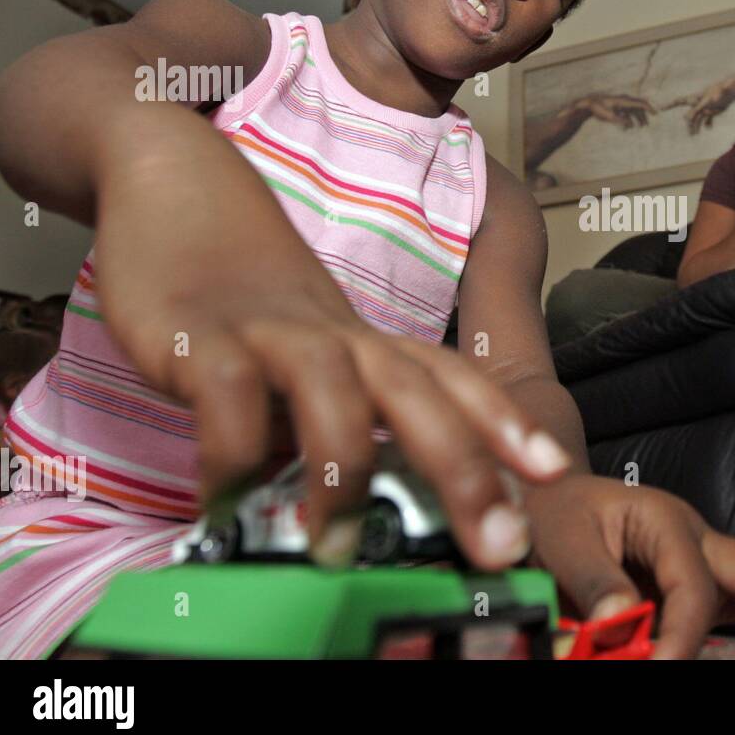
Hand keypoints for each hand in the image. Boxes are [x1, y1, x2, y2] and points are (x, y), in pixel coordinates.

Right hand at [93, 151, 570, 570]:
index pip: (457, 380)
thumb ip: (343, 418)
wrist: (180, 184)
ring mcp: (273, 334)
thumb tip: (369, 505)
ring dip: (343, 472)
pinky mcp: (199, 336)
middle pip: (420, 395)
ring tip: (339, 550)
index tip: (555, 471)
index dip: (508, 423)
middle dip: (466, 470)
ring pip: (335, 392)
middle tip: (499, 543)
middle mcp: (339, 337)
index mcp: (373, 345)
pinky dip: (232, 454)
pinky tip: (226, 503)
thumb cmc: (253, 293)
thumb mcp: (313, 352)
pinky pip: (228, 397)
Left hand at [524, 474, 734, 657]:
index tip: (662, 669)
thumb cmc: (556, 514)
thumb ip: (593, 579)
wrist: (551, 496)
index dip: (681, 634)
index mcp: (663, 518)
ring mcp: (707, 554)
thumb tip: (621, 621)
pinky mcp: (706, 578)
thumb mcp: (561, 541)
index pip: (690, 583)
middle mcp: (697, 533)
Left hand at [575, 94, 655, 128]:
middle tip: (647, 125)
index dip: (649, 108)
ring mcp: (621, 103)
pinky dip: (629, 119)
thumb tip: (631, 124)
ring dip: (638, 118)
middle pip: (638, 107)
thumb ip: (621, 120)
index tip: (655, 114)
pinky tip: (628, 128)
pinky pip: (627, 112)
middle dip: (644, 115)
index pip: (640, 103)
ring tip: (641, 127)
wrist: (589, 104)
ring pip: (633, 110)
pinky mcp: (617, 107)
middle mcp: (624, 100)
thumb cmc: (598, 108)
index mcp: (624, 101)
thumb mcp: (609, 116)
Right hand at [663, 76, 734, 134]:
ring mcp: (706, 106)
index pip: (678, 101)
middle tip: (691, 133)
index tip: (660, 108)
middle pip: (690, 115)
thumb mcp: (705, 103)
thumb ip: (696, 111)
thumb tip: (686, 119)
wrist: (733, 89)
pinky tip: (708, 128)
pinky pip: (708, 118)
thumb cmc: (718, 93)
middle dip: (689, 124)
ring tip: (694, 135)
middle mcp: (699, 102)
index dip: (669, 105)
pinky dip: (708, 123)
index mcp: (694, 98)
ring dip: (697, 126)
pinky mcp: (714, 109)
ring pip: (699, 118)